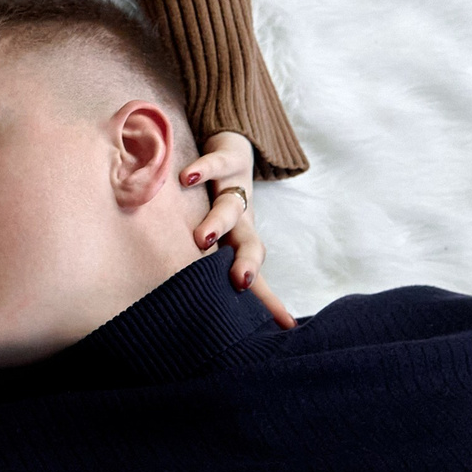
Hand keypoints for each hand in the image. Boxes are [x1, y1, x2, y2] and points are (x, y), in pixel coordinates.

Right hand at [181, 132, 295, 328]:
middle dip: (246, 263)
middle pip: (248, 243)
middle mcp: (241, 217)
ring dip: (218, 222)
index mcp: (239, 239)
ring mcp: (234, 187)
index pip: (255, 275)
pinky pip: (214, 164)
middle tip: (239, 283)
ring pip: (230, 207)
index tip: (286, 326)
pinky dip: (201, 170)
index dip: (268, 300)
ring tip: (201, 238)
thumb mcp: (218, 232)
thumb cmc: (219, 198)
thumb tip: (200, 302)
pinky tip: (184, 178)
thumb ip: (207, 261)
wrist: (234, 145)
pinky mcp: (226, 158)